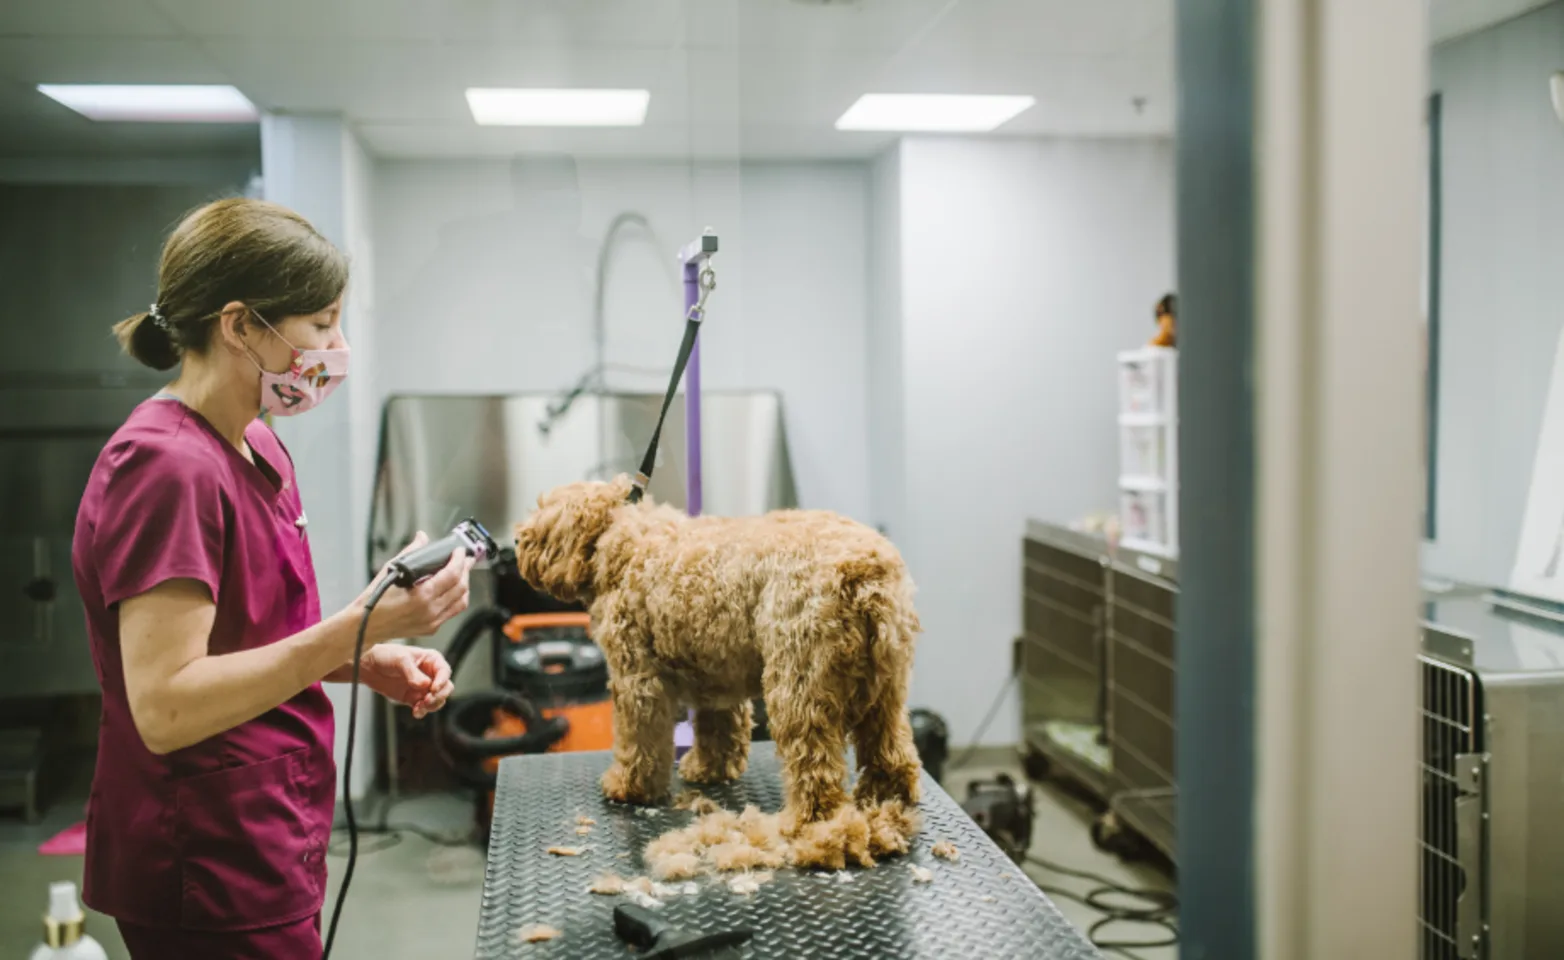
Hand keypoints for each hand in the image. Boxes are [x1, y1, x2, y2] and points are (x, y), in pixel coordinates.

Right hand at [349, 531, 473, 645]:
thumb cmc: (374, 600)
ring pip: (461, 601)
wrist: (365, 625)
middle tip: (465, 558)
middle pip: (461, 587)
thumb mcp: (391, 570)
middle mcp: (430, 610)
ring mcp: (432, 621)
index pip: (452, 575)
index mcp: (422, 595)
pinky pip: (452, 612)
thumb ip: (411, 552)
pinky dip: (457, 598)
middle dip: (466, 570)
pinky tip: (453, 589)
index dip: (459, 560)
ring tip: (462, 572)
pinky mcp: (431, 628)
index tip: (459, 551)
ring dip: (464, 585)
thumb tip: (422, 537)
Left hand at [358, 645, 453, 718]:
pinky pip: (423, 708)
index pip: (444, 671)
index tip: (433, 689)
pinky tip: (415, 711)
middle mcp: (430, 674)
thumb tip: (425, 685)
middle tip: (427, 700)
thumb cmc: (385, 655)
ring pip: (437, 700)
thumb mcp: (400, 659)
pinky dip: (422, 711)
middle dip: (439, 696)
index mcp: (431, 660)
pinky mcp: (413, 698)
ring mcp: (422, 687)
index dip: (442, 681)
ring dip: (432, 705)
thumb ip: (413, 673)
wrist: (368, 666)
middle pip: (446, 687)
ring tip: (419, 707)